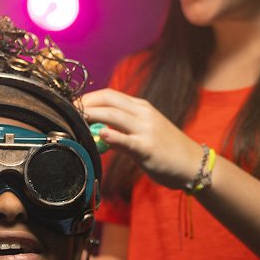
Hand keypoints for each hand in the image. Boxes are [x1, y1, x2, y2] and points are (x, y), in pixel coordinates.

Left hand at [80, 88, 202, 189]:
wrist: (193, 164)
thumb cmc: (167, 149)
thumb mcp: (144, 132)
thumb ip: (122, 129)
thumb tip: (97, 131)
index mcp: (141, 107)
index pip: (110, 95)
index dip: (88, 97)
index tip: (72, 105)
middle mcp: (143, 114)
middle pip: (108, 101)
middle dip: (85, 104)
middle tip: (67, 111)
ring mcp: (146, 130)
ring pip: (114, 116)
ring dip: (92, 115)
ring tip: (74, 118)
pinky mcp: (148, 148)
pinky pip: (127, 140)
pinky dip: (113, 136)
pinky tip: (101, 134)